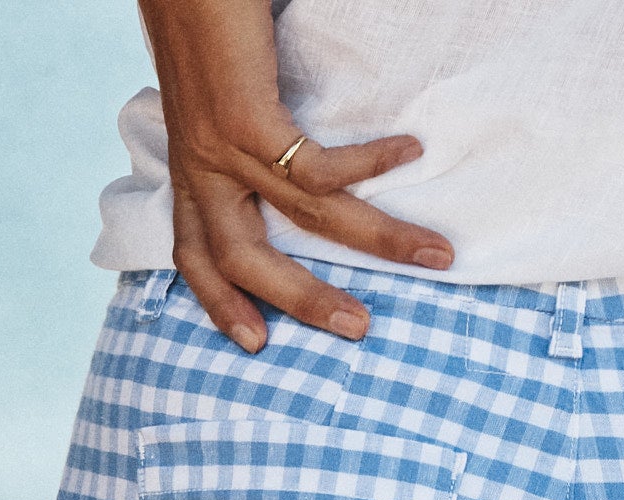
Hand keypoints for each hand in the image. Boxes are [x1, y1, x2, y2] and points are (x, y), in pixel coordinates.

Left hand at [138, 0, 451, 350]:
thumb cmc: (205, 12)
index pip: (194, 250)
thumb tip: (288, 144)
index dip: (219, 302)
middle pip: (245, 261)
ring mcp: (219, 144)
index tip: (254, 343)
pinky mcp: (243, 119)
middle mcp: (200, 163)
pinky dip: (369, 165)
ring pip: (301, 219)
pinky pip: (316, 168)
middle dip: (305, 302)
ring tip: (432, 253)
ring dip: (373, 242)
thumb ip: (247, 124)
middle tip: (358, 328)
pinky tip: (409, 153)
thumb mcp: (217, 84)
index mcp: (191, 162)